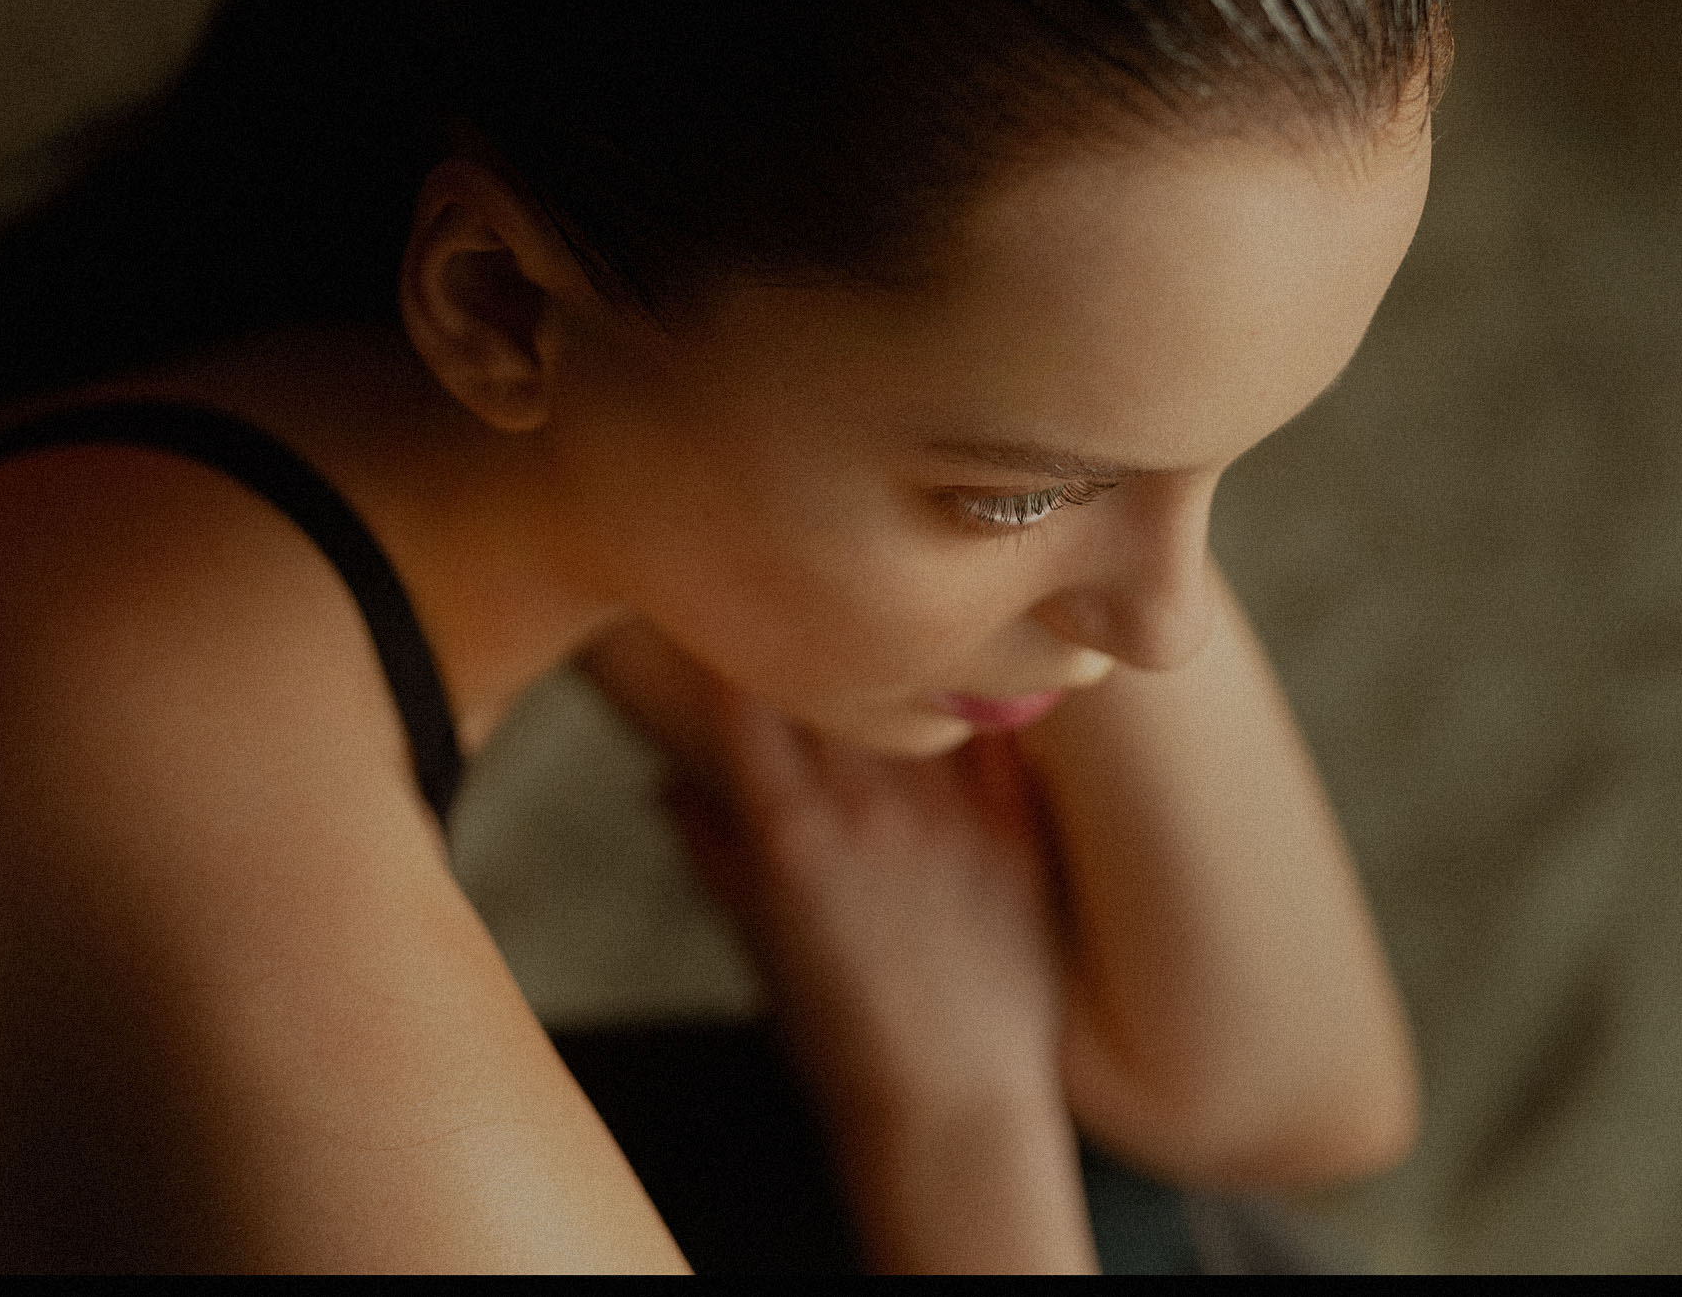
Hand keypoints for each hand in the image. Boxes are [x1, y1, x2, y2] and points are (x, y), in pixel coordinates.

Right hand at [577, 621, 1074, 1140]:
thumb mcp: (754, 940)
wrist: (952, 1114)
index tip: (729, 592)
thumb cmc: (837, 1038)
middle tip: (805, 567)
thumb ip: (711, 850)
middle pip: (834, 671)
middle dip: (815, 617)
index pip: (743, 692)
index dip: (732, 632)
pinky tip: (984, 643)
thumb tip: (662, 785)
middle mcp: (865, 809)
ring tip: (896, 589)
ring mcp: (950, 816)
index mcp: (787, 832)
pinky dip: (986, 685)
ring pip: (921, 679)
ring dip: (903, 632)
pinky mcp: (1019, 833)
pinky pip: (1004, 727)